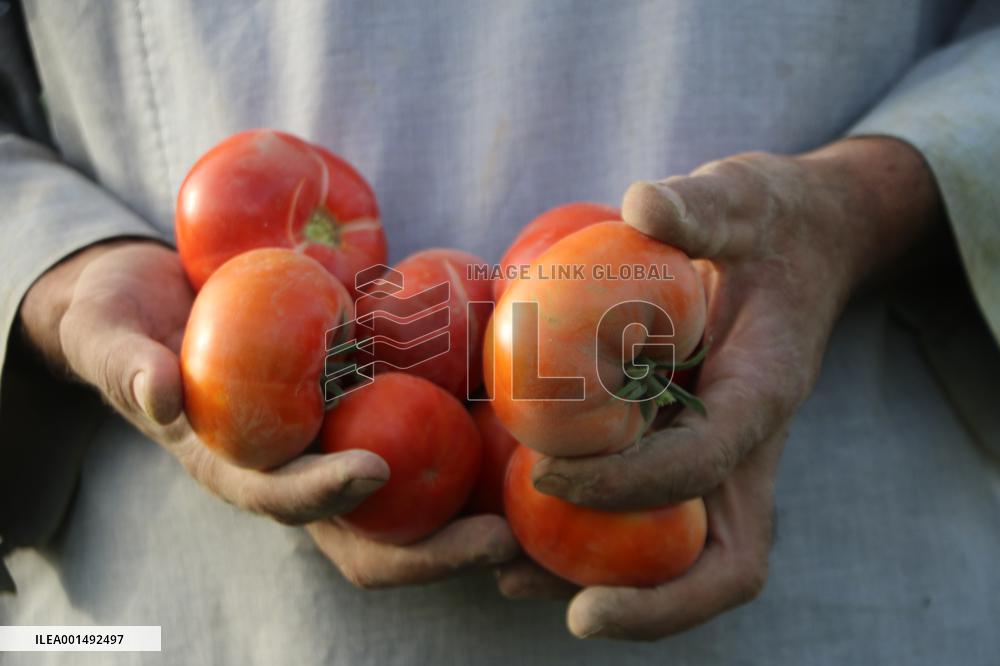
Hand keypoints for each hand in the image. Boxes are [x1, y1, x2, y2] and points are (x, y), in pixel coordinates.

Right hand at [20, 240, 515, 584]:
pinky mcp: (369, 412)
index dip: (325, 494)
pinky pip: (427, 439)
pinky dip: (474, 450)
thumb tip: (156, 394)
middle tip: (500, 542)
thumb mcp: (112, 336)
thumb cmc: (128, 323)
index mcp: (235, 467)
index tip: (373, 469)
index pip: (285, 498)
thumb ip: (126, 365)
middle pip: (370, 534)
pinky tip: (529, 429)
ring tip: (542, 509)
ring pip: (413, 505)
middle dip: (431, 551)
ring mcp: (338, 446)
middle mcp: (297, 470)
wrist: (159, 301)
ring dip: (475, 518)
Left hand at [495, 137, 941, 638]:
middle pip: (721, 558)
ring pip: (683, 556)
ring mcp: (719, 459)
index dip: (630, 483)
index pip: (706, 462)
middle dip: (655, 601)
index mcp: (764, 392)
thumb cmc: (771, 222)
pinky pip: (649, 516)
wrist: (801, 245)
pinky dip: (594, 537)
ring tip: (514, 579)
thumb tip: (642, 202)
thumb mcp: (743, 196)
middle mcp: (747, 445)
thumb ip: (702, 205)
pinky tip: (514, 524)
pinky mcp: (686, 450)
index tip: (547, 474)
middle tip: (567, 608)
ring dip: (613, 585)